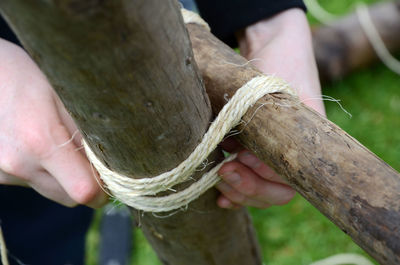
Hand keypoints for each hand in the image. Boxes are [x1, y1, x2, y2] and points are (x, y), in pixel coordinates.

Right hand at [0, 39, 106, 207]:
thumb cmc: (32, 79)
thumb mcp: (68, 99)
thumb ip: (88, 137)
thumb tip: (108, 168)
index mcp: (42, 143)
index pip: (82, 191)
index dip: (101, 191)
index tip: (109, 181)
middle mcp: (19, 163)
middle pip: (68, 197)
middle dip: (85, 184)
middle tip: (90, 158)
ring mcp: (3, 171)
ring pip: (51, 191)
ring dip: (63, 178)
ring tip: (59, 143)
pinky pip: (32, 183)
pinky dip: (43, 171)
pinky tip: (38, 144)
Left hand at [216, 8, 325, 208]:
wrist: (271, 44)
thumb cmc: (283, 64)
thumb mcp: (283, 93)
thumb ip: (273, 127)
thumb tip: (247, 160)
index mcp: (304, 146)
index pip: (287, 183)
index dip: (262, 179)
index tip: (240, 159)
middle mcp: (288, 156)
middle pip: (273, 194)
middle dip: (247, 189)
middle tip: (224, 170)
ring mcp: (269, 157)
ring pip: (257, 192)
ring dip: (236, 190)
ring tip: (218, 172)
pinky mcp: (250, 153)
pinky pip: (246, 181)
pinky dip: (232, 192)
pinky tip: (219, 198)